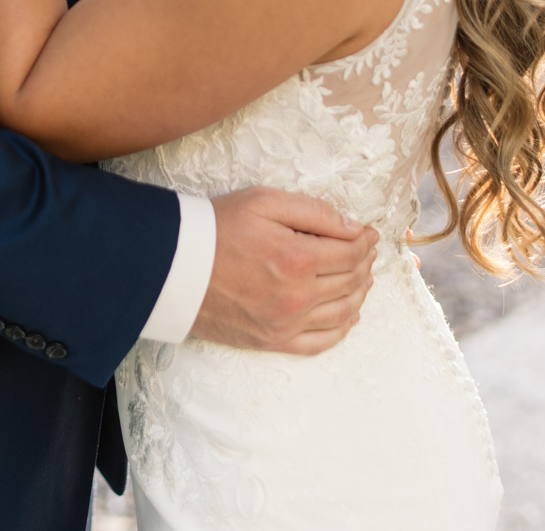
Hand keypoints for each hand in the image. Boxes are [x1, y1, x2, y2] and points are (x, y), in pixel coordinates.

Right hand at [191, 188, 378, 355]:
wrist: (175, 267)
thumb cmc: (218, 227)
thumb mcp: (264, 201)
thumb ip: (313, 212)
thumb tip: (354, 228)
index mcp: (298, 258)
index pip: (351, 251)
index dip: (365, 239)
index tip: (370, 232)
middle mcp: (298, 297)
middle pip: (350, 281)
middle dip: (364, 262)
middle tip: (368, 250)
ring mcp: (286, 324)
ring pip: (342, 312)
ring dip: (360, 293)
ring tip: (364, 278)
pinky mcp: (272, 341)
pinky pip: (321, 342)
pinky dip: (342, 329)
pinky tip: (349, 315)